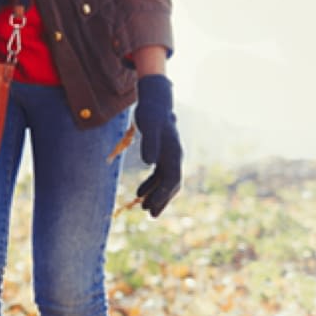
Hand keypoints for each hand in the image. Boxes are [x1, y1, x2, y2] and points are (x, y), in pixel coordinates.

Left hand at [133, 74, 181, 216]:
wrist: (155, 101)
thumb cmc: (152, 112)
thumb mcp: (149, 125)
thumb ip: (149, 143)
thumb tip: (149, 162)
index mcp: (174, 152)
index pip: (172, 179)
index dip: (163, 195)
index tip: (153, 208)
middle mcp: (175, 157)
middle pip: (171, 184)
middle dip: (162, 200)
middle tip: (151, 215)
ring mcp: (169, 156)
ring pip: (165, 181)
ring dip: (156, 195)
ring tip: (144, 208)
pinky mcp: (161, 154)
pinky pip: (159, 175)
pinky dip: (150, 185)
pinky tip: (140, 193)